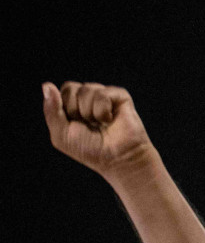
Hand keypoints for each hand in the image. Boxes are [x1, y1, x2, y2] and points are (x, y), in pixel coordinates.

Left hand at [42, 82, 157, 180]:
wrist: (116, 158)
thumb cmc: (90, 149)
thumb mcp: (61, 134)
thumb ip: (51, 110)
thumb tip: (47, 85)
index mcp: (72, 105)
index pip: (61, 92)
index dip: (63, 108)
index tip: (73, 125)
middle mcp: (88, 98)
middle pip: (70, 88)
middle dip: (75, 110)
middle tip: (88, 124)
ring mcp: (104, 96)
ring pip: (86, 90)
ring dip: (90, 113)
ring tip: (100, 124)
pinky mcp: (120, 96)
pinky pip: (102, 94)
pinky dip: (102, 111)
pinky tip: (109, 120)